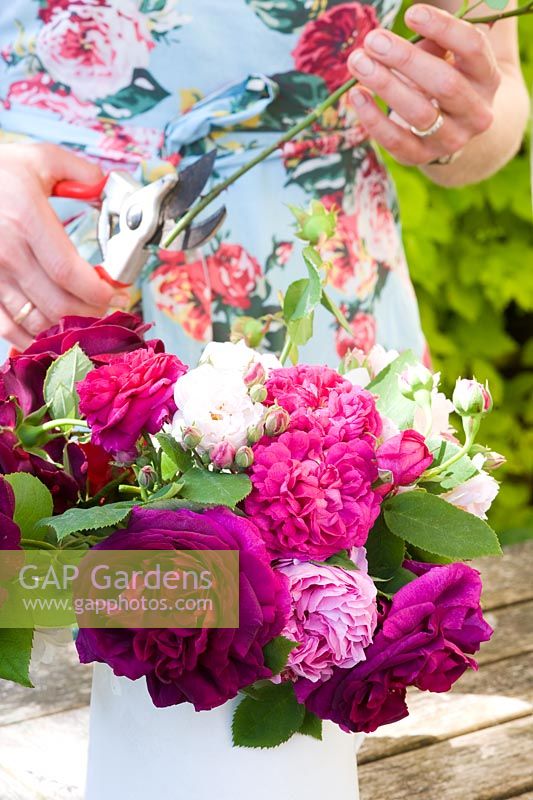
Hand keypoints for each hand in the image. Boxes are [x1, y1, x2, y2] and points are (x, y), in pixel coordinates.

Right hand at [0, 143, 125, 349]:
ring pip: (36, 321)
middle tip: (109, 306)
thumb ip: (80, 172)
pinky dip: (34, 338)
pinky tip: (52, 332)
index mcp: (25, 218)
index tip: (116, 290)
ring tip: (87, 316)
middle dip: (92, 312)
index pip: (68, 272)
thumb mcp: (37, 159)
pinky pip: (7, 328)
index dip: (98, 290)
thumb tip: (106, 187)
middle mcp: (6, 251)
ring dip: (67, 327)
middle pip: (57, 304)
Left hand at [348, 4, 500, 165]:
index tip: (411, 14)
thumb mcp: (451, 56)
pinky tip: (355, 95)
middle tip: (373, 40)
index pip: (472, 48)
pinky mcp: (421, 156)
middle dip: (406, 59)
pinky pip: (395, 140)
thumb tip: (409, 23)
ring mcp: (451, 140)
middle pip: (445, 84)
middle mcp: (476, 112)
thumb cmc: (448, 77)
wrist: (454, 130)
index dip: (443, 28)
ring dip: (385, 85)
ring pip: (419, 113)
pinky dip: (373, 118)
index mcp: (487, 77)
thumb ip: (438, 38)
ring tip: (358, 62)